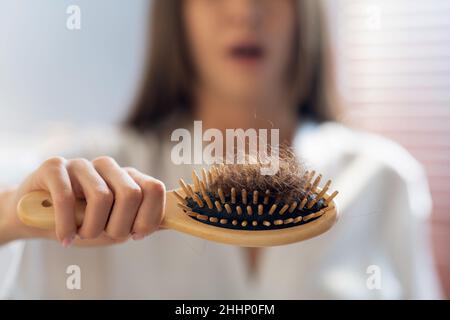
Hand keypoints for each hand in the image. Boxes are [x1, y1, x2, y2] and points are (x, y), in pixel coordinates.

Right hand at [0, 156, 164, 246]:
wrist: (38, 218)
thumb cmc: (82, 222)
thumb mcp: (117, 225)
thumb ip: (144, 221)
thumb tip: (176, 221)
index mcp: (128, 178)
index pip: (155, 189)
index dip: (148, 217)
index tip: (134, 235)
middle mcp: (109, 166)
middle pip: (131, 194)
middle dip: (119, 226)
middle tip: (102, 236)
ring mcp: (82, 164)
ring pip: (102, 197)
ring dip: (91, 228)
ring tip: (80, 235)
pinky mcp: (55, 166)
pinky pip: (67, 197)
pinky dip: (66, 226)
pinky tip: (65, 238)